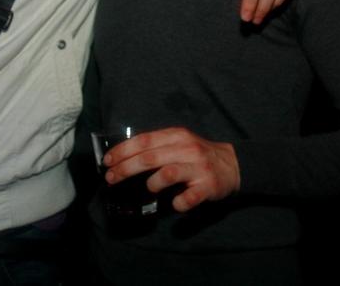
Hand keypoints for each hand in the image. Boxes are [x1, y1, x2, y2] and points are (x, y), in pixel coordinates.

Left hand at [103, 127, 239, 212]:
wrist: (232, 165)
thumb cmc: (196, 155)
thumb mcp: (178, 143)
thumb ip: (156, 147)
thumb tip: (123, 157)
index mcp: (176, 135)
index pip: (144, 140)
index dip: (122, 151)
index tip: (107, 161)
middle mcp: (187, 148)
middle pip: (150, 158)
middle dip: (126, 168)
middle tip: (111, 178)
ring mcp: (198, 167)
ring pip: (167, 174)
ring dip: (153, 183)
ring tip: (150, 189)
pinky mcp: (208, 186)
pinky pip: (188, 198)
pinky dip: (177, 203)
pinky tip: (174, 203)